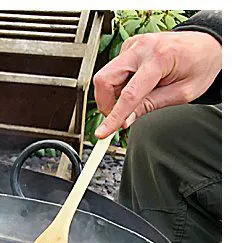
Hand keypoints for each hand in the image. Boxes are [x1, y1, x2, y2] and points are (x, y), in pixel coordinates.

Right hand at [93, 30, 221, 137]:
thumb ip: (151, 105)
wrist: (205, 45)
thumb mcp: (181, 94)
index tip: (102, 133)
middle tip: (118, 117)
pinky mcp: (130, 47)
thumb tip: (126, 120)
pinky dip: (120, 85)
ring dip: (115, 94)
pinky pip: (114, 71)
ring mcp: (134, 44)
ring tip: (138, 97)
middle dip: (106, 103)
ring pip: (107, 76)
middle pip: (105, 79)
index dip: (113, 117)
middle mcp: (142, 47)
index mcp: (158, 58)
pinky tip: (137, 85)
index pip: (129, 94)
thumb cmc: (198, 65)